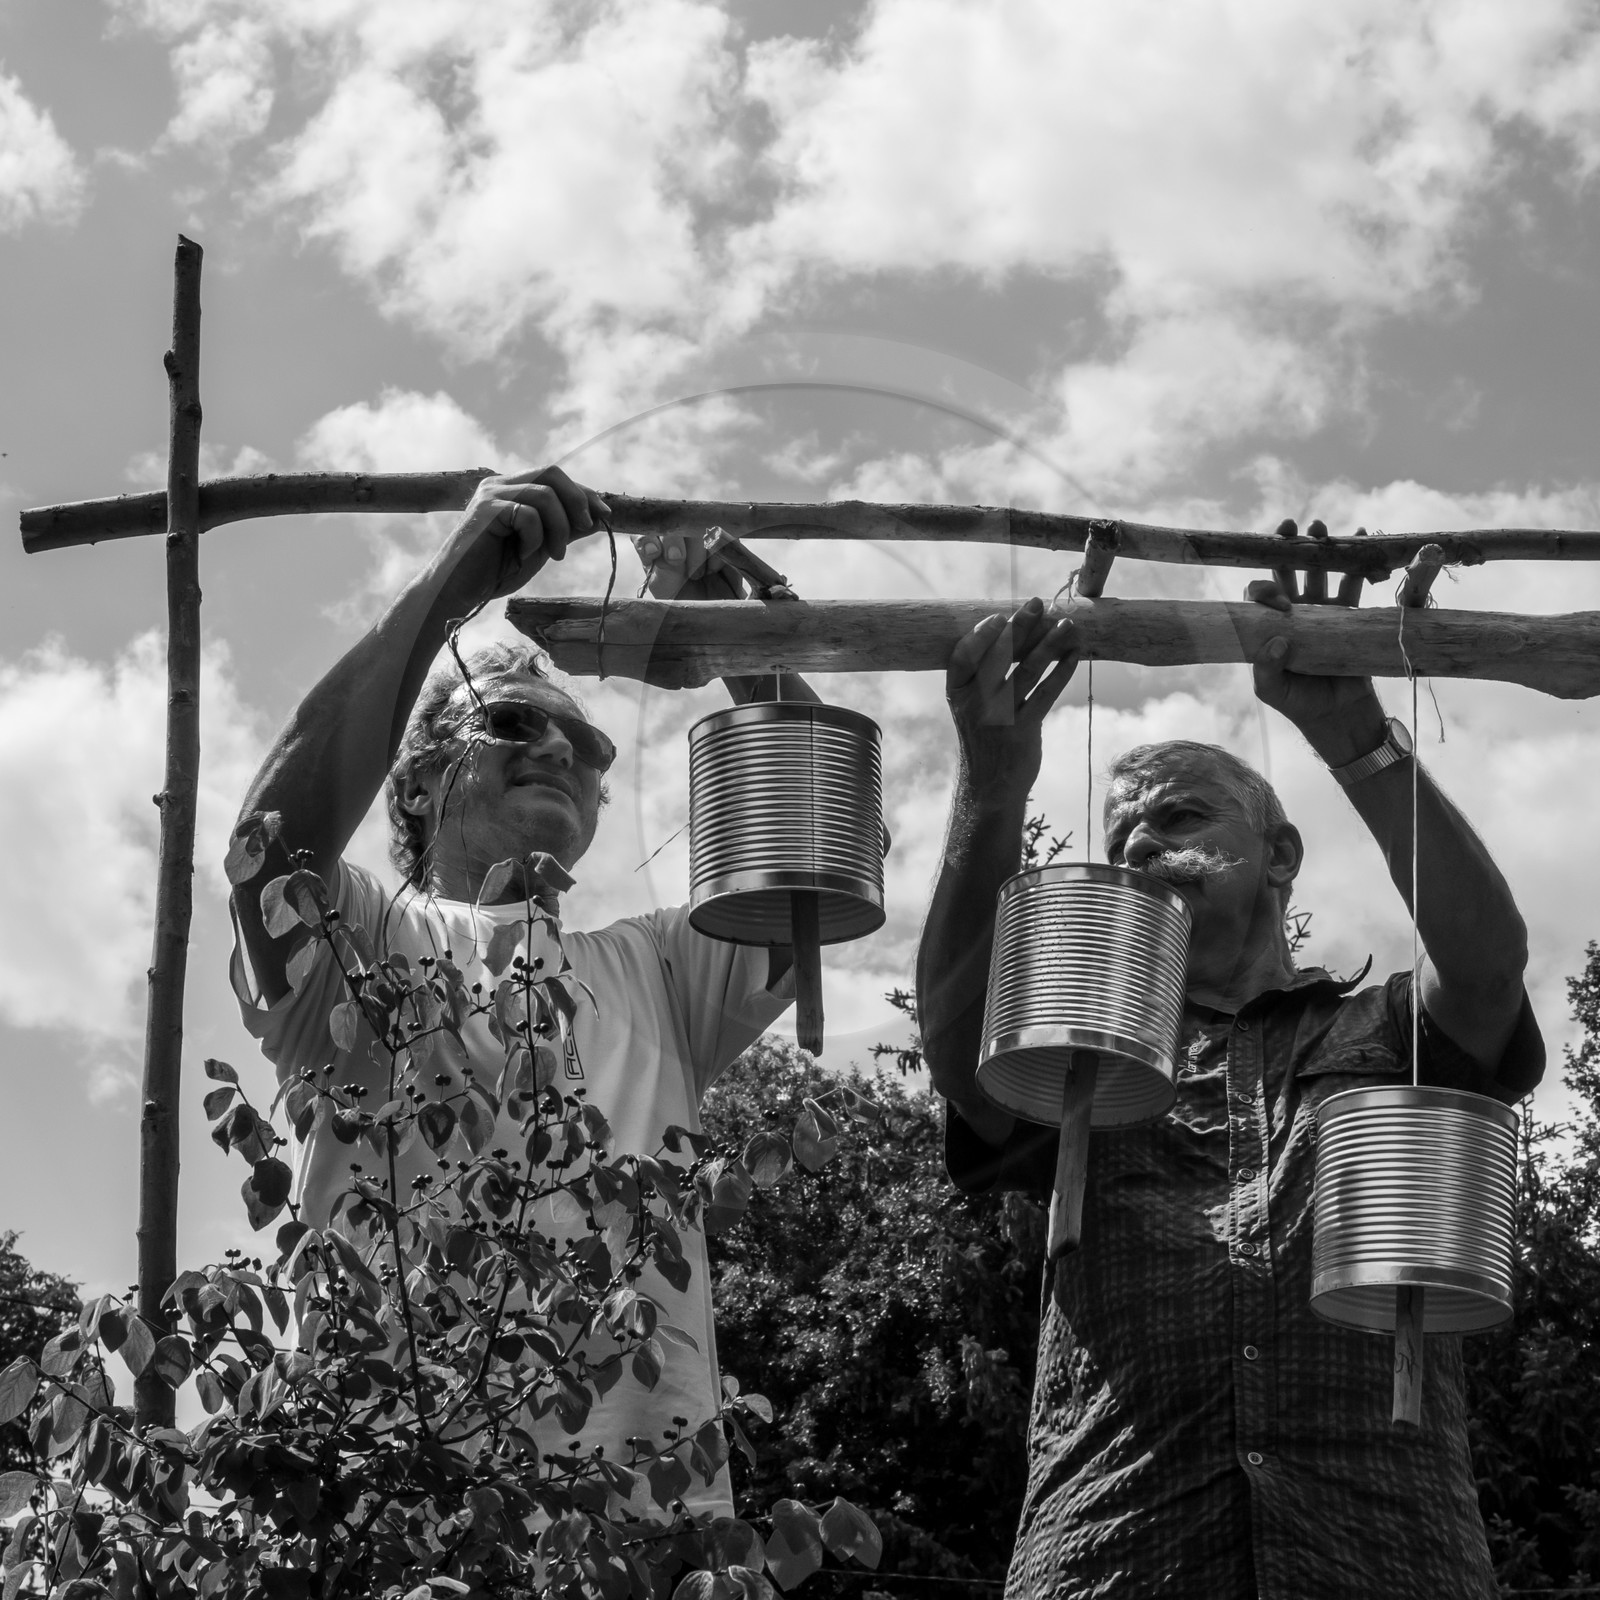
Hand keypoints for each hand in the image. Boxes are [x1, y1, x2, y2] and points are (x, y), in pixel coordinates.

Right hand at [441, 466, 608, 608]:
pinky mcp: (485, 509)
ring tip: (554, 555)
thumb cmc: (496, 571)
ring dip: (560, 528)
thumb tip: (597, 517)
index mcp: (512, 488)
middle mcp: (500, 484)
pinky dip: (535, 538)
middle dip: (578, 500)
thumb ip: (564, 529)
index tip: (605, 515)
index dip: (584, 493)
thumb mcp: (541, 547)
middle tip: (587, 528)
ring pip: (545, 494)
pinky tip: (522, 555)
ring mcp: (491, 494)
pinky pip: (528, 514)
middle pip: (552, 472)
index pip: (555, 478)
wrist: (460, 592)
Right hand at [946, 598, 1078, 796]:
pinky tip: (1074, 656)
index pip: (964, 655)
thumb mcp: (970, 708)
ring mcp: (998, 716)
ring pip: (1027, 670)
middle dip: (1021, 627)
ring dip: (1050, 644)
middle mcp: (974, 703)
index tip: (999, 615)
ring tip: (1067, 624)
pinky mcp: (1023, 728)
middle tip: (1037, 604)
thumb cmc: (985, 738)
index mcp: (956, 693)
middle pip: (999, 656)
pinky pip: (1046, 693)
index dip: (981, 633)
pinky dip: (1062, 672)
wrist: (989, 786)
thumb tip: (1013, 634)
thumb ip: (982, 677)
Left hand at [1248, 518, 1386, 765]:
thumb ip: (1266, 669)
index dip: (1264, 587)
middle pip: (1286, 572)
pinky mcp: (1349, 615)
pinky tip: (1359, 538)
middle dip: (1287, 547)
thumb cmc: (1298, 704)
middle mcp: (1292, 613)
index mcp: (1268, 626)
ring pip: (1318, 572)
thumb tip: (1276, 639)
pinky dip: (1356, 563)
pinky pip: (1351, 583)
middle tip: (1291, 526)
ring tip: (1321, 525)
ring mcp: (1321, 611)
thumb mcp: (1272, 692)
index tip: (1276, 595)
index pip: (1259, 596)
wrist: (1339, 716)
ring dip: (1320, 548)